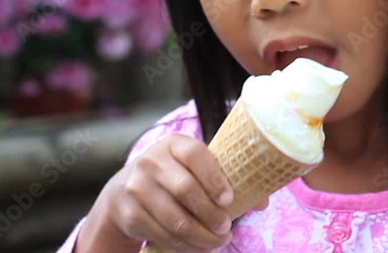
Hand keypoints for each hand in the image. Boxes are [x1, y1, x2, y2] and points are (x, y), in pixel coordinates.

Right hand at [78, 134, 234, 252]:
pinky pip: (162, 234)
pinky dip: (184, 245)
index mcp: (173, 145)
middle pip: (185, 189)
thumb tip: (262, 202)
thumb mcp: (194, 169)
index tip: (229, 200)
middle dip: (210, 214)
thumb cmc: (174, 176)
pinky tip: (198, 247)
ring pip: (174, 218)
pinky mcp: (130, 214)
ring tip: (216, 242)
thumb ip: (227, 180)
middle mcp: (151, 162)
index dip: (215, 178)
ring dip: (200, 236)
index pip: (196, 155)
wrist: (125, 190)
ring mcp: (137, 188)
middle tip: (226, 228)